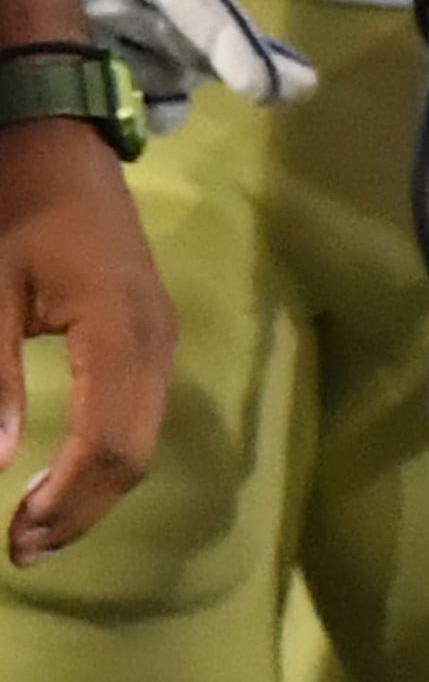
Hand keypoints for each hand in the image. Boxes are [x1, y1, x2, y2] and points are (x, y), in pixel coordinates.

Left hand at [0, 111, 170, 557]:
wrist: (52, 131)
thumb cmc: (13, 202)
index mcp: (121, 330)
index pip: (109, 443)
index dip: (66, 502)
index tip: (15, 540)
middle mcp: (157, 340)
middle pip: (135, 451)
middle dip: (82, 510)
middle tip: (22, 550)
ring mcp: (161, 333)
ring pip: (144, 435)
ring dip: (97, 488)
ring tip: (40, 523)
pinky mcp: (149, 328)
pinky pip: (141, 410)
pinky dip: (109, 454)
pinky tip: (68, 472)